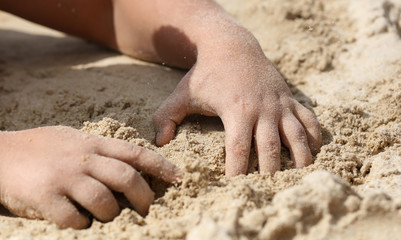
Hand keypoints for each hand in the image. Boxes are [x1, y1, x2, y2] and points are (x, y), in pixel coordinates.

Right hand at [0, 126, 180, 228]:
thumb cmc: (40, 147)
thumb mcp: (73, 139)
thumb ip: (100, 150)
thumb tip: (130, 165)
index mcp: (92, 144)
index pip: (135, 153)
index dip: (161, 165)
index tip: (179, 178)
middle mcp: (82, 159)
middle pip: (126, 178)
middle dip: (144, 196)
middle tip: (147, 208)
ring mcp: (63, 178)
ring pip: (104, 201)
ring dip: (112, 214)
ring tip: (108, 216)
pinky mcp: (45, 198)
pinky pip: (75, 219)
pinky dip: (83, 225)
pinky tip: (79, 221)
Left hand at [153, 39, 321, 175]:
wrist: (232, 45)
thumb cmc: (206, 73)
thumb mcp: (182, 93)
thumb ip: (166, 116)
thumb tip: (159, 142)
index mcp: (237, 111)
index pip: (239, 150)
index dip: (237, 172)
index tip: (234, 190)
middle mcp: (263, 109)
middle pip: (271, 149)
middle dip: (270, 173)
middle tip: (267, 193)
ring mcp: (279, 103)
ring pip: (297, 136)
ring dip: (300, 159)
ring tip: (299, 178)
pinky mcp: (289, 98)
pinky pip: (308, 118)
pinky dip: (314, 135)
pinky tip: (313, 150)